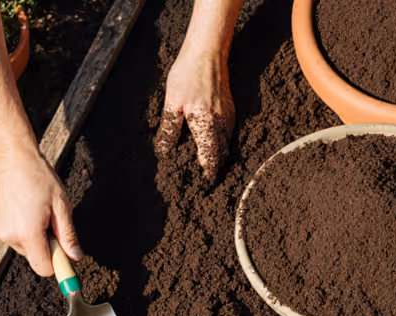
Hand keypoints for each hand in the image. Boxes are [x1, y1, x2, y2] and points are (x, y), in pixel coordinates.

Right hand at [0, 147, 82, 276]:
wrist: (10, 156)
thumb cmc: (38, 176)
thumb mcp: (62, 205)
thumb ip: (68, 235)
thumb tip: (76, 257)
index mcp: (29, 233)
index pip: (44, 268)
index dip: (57, 264)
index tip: (65, 254)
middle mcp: (10, 236)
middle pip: (35, 258)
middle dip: (46, 246)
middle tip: (50, 220)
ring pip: (24, 248)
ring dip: (33, 236)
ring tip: (35, 210)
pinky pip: (12, 236)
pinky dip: (21, 229)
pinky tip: (23, 207)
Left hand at [155, 46, 234, 179]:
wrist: (207, 51)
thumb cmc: (186, 74)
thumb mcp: (172, 102)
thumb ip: (169, 129)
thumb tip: (164, 152)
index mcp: (204, 125)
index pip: (209, 157)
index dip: (208, 172)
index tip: (207, 184)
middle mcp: (220, 123)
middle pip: (222, 153)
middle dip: (217, 167)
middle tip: (211, 179)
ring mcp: (228, 115)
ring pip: (228, 143)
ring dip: (222, 155)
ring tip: (216, 166)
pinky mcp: (230, 108)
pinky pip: (230, 131)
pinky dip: (225, 141)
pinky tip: (219, 143)